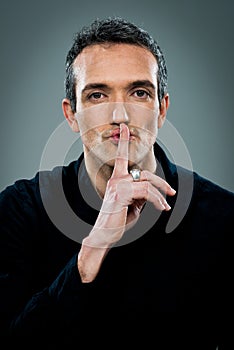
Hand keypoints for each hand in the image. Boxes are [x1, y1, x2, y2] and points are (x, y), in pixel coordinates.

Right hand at [84, 123, 175, 247]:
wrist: (105, 234)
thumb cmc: (117, 220)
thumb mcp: (132, 205)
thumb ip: (140, 195)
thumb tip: (151, 191)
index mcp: (116, 179)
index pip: (121, 156)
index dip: (123, 140)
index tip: (124, 127)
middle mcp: (116, 179)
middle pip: (145, 173)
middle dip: (161, 183)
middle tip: (171, 193)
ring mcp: (118, 185)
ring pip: (148, 183)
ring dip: (160, 196)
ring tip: (165, 207)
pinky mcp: (121, 193)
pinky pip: (146, 192)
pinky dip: (157, 200)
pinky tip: (161, 208)